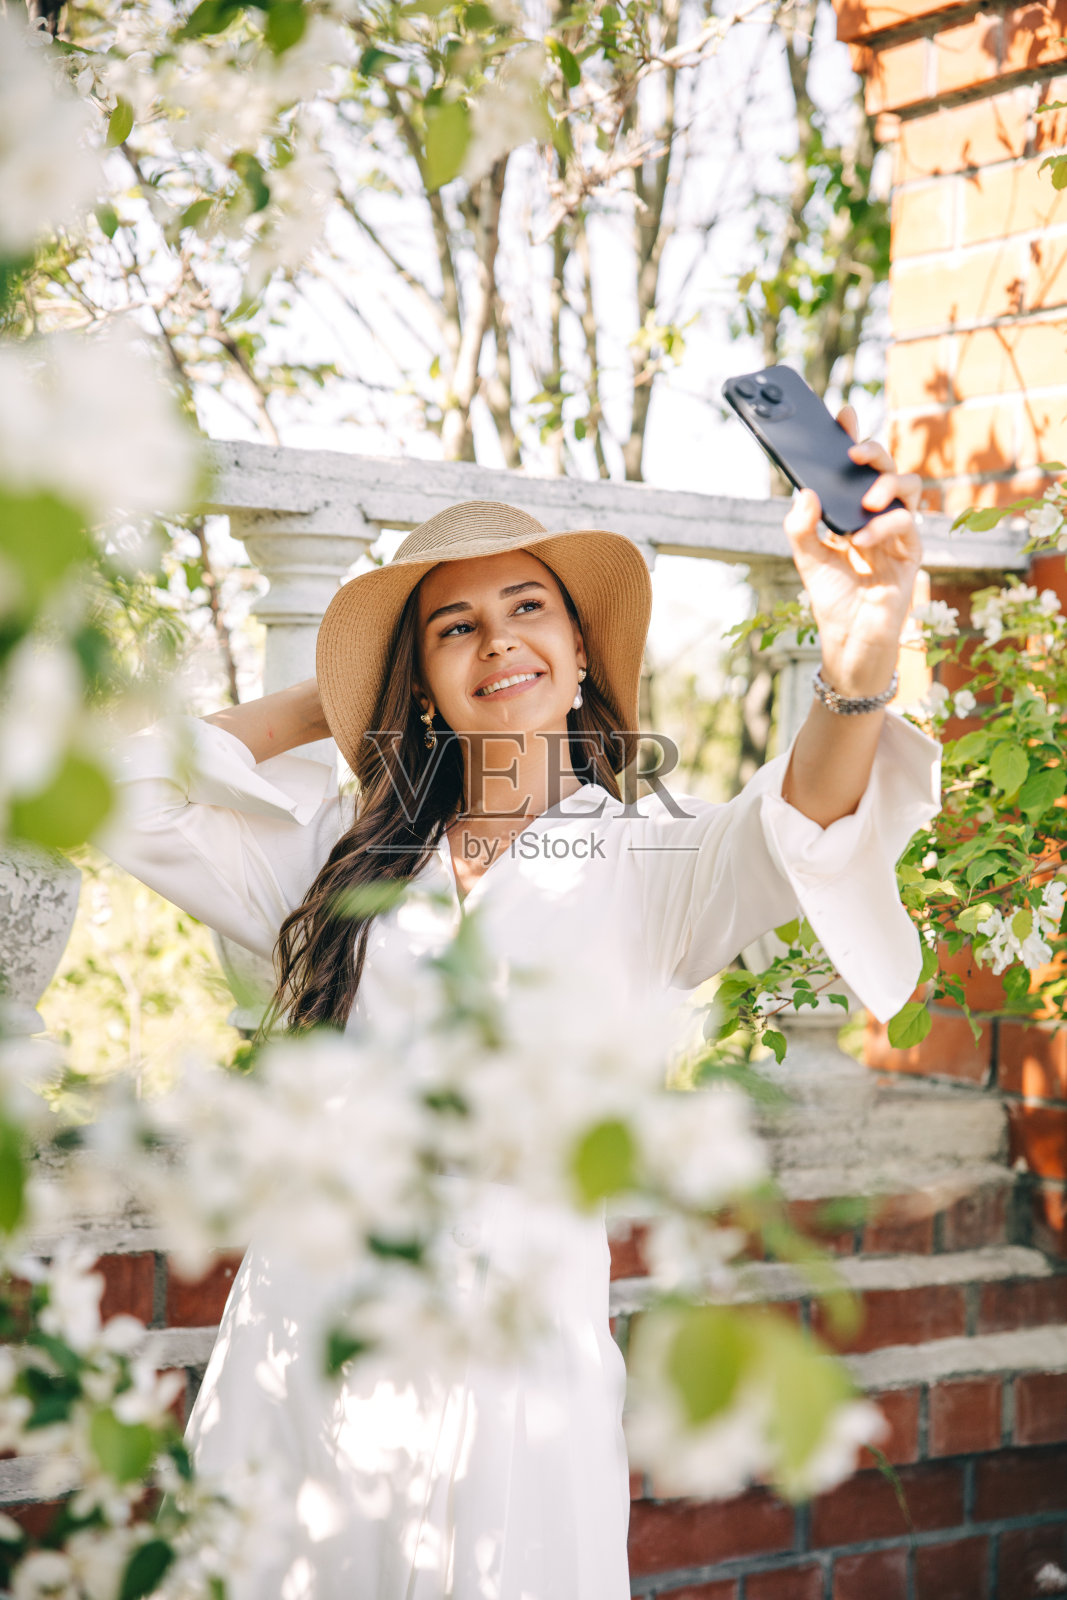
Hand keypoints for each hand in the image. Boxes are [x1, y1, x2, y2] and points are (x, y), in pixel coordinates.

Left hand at [783, 405, 923, 698]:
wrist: (849, 640)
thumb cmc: (832, 597)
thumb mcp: (807, 559)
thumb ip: (800, 527)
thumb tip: (804, 490)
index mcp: (853, 510)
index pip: (855, 467)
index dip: (852, 438)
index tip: (841, 414)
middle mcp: (879, 515)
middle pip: (887, 468)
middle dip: (874, 452)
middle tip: (853, 453)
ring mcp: (898, 533)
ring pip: (909, 487)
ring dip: (887, 485)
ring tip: (864, 500)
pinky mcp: (911, 554)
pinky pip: (908, 526)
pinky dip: (885, 526)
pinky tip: (864, 538)